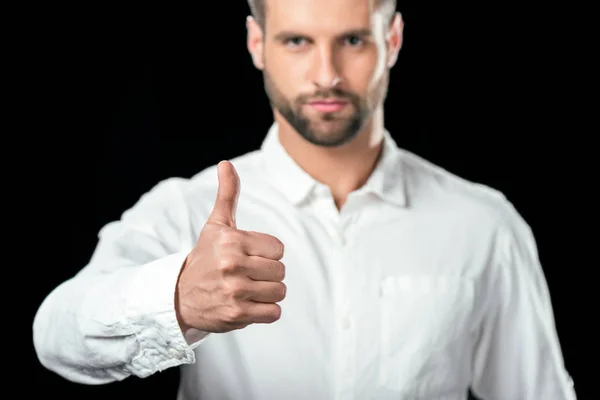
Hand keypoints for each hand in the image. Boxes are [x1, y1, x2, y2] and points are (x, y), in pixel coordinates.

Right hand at [175, 161, 285, 333]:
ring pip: (279, 292)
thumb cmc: (204, 258)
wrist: (179, 297)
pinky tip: (247, 305)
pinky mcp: (237, 314)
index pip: (278, 249)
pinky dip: (265, 312)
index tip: (247, 257)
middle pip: (281, 271)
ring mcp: (235, 291)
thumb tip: (226, 163)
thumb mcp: (215, 225)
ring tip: (246, 291)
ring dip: (267, 294)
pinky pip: (274, 313)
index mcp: (232, 240)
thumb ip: (227, 195)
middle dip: (267, 275)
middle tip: (246, 275)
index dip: (266, 254)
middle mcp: (233, 264)